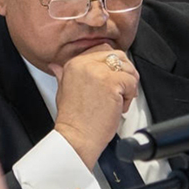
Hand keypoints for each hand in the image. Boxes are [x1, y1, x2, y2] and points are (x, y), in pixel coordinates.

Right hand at [50, 45, 139, 163]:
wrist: (76, 138)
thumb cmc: (73, 120)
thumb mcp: (63, 91)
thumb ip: (63, 75)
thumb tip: (56, 67)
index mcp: (74, 63)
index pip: (103, 50)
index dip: (112, 66)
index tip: (111, 81)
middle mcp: (86, 64)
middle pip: (118, 55)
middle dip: (124, 73)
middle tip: (119, 91)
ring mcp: (99, 72)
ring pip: (128, 68)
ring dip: (128, 85)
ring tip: (117, 101)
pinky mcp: (112, 83)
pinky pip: (132, 82)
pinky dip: (130, 97)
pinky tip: (118, 107)